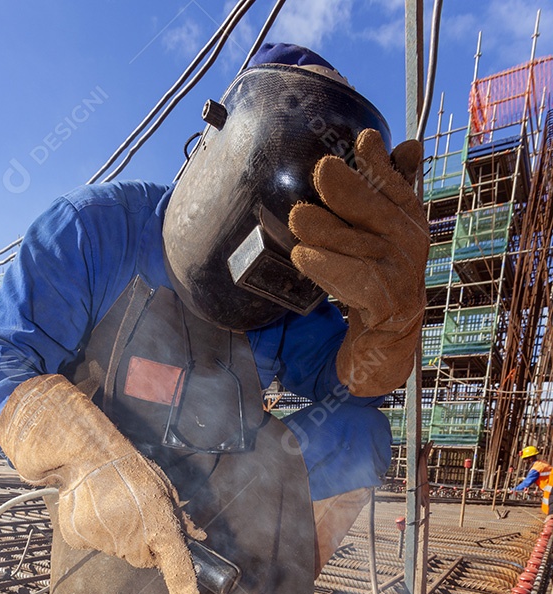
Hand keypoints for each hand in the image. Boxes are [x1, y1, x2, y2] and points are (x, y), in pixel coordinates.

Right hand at [0, 375, 203, 593]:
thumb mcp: (163, 488)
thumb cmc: (129, 469)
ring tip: (112, 508)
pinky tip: (94, 511)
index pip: (175, 562)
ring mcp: (104, 543)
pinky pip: (94, 544)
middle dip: (145, 545)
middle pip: (144, 559)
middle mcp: (132, 540)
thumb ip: (179, 518)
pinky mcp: (80, 540)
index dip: (182, 581)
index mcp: (158, 524)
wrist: (84, 454)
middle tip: (138, 517)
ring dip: (120, 536)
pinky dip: (95, 532)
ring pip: (118, 551)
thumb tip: (198, 537)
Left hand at [289, 129, 429, 395]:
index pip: (396, 186)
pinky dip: (327, 267)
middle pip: (377, 213)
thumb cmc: (377, 274)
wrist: (387, 339)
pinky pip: (354, 282)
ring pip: (359, 246)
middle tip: (324, 170)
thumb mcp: (381, 230)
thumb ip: (388, 189)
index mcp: (408, 220)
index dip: (381, 164)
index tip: (365, 140)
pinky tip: (301, 256)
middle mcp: (409, 246)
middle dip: (350, 190)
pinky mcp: (387, 307)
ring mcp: (401, 277)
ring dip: (327, 230)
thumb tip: (405, 146)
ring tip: (299, 217)